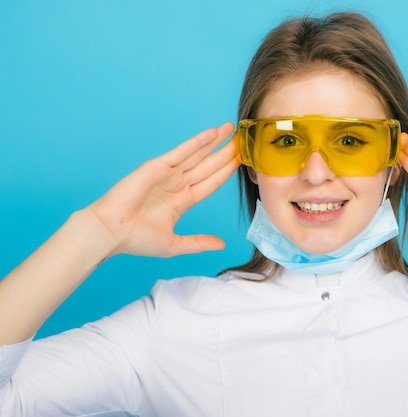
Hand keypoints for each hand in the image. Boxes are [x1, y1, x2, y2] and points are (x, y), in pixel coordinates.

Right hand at [87, 122, 239, 256]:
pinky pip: (181, 152)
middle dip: (225, 152)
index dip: (227, 171)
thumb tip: (221, 245)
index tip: (242, 161)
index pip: (211, 183)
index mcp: (182, 201)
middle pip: (208, 165)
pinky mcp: (156, 167)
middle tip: (242, 139)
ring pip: (197, 155)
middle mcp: (177, 184)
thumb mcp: (175, 244)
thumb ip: (199, 243)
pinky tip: (211, 133)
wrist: (110, 233)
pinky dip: (196, 142)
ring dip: (214, 142)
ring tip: (230, 128)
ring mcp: (168, 174)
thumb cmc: (136, 240)